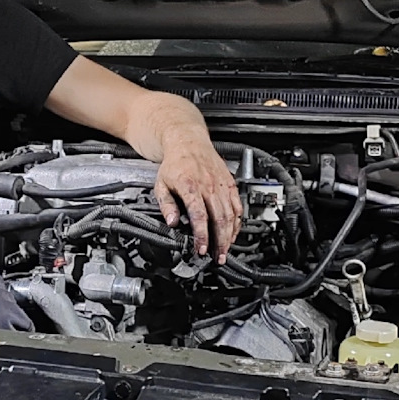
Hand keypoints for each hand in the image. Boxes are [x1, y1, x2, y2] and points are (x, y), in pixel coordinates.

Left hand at [154, 136, 242, 260]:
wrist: (188, 142)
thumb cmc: (174, 164)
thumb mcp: (161, 184)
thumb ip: (166, 205)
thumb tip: (172, 222)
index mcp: (190, 186)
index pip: (199, 215)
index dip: (202, 235)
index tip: (202, 249)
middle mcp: (208, 186)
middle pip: (219, 218)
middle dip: (220, 241)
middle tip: (218, 257)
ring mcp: (221, 185)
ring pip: (231, 214)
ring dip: (230, 235)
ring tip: (226, 250)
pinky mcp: (229, 184)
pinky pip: (237, 206)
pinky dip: (237, 222)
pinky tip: (233, 233)